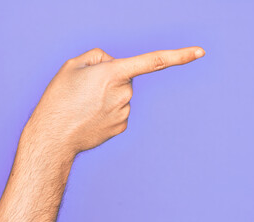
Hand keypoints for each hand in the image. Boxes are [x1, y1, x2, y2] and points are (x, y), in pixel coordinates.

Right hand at [25, 47, 204, 154]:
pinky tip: (91, 116)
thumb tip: (114, 65)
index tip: (200, 52)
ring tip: (85, 105)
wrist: (53, 136)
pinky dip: (108, 109)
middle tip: (86, 90)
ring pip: (122, 94)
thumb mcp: (72, 66)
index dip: (178, 55)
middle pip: (126, 77)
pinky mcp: (122, 126)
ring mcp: (124, 112)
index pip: (153, 61)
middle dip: (110, 78)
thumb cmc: (60, 99)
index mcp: (113, 74)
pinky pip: (119, 110)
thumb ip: (99, 57)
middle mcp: (124, 93)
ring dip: (108, 95)